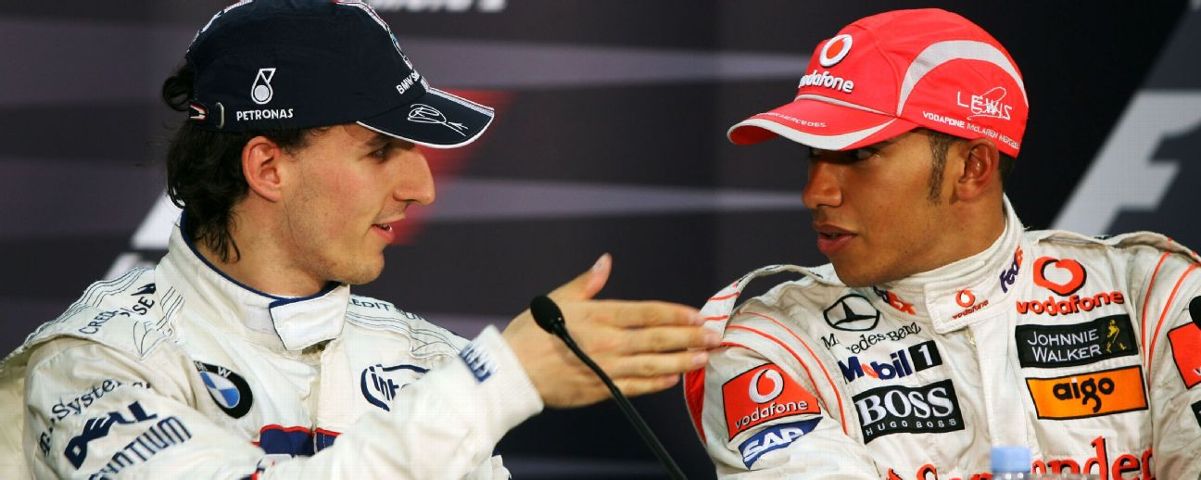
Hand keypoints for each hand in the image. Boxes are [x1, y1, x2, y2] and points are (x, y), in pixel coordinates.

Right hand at [502, 254, 718, 407]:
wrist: (510, 372)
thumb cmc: (530, 334)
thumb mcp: (557, 299)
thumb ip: (588, 282)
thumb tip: (606, 261)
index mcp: (599, 315)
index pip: (647, 312)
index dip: (676, 313)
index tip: (698, 314)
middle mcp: (608, 342)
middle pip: (658, 338)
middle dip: (690, 337)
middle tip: (714, 335)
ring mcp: (606, 368)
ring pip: (653, 364)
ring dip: (682, 360)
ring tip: (703, 357)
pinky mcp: (601, 390)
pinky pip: (636, 387)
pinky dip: (657, 383)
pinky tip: (673, 379)